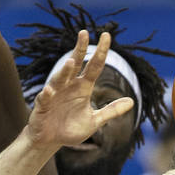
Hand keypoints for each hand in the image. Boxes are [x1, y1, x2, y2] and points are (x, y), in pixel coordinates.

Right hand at [26, 30, 133, 150]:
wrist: (50, 141)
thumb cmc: (71, 129)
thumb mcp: (94, 121)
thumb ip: (111, 111)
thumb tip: (132, 102)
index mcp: (83, 87)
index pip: (94, 66)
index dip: (100, 52)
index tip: (107, 35)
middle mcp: (69, 86)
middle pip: (75, 64)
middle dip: (79, 49)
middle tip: (84, 33)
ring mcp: (54, 94)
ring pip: (60, 78)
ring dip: (65, 71)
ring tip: (72, 62)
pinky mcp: (42, 106)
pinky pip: (44, 99)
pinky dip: (47, 94)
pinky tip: (49, 90)